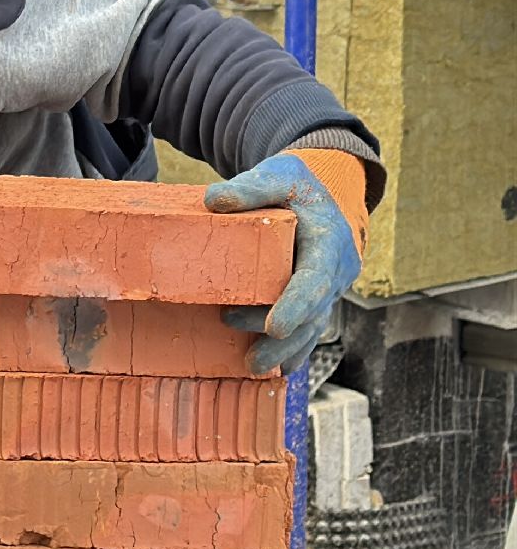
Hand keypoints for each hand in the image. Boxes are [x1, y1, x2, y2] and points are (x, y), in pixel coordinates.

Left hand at [205, 150, 367, 375]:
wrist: (319, 195)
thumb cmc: (295, 187)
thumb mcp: (277, 178)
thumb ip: (250, 188)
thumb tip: (214, 201)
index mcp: (329, 245)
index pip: (315, 280)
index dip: (296, 305)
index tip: (275, 326)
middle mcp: (333, 274)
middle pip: (312, 313)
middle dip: (283, 337)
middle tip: (247, 347)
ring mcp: (325, 291)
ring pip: (311, 328)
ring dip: (285, 350)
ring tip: (254, 367)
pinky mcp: (312, 300)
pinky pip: (306, 330)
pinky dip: (292, 350)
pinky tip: (275, 370)